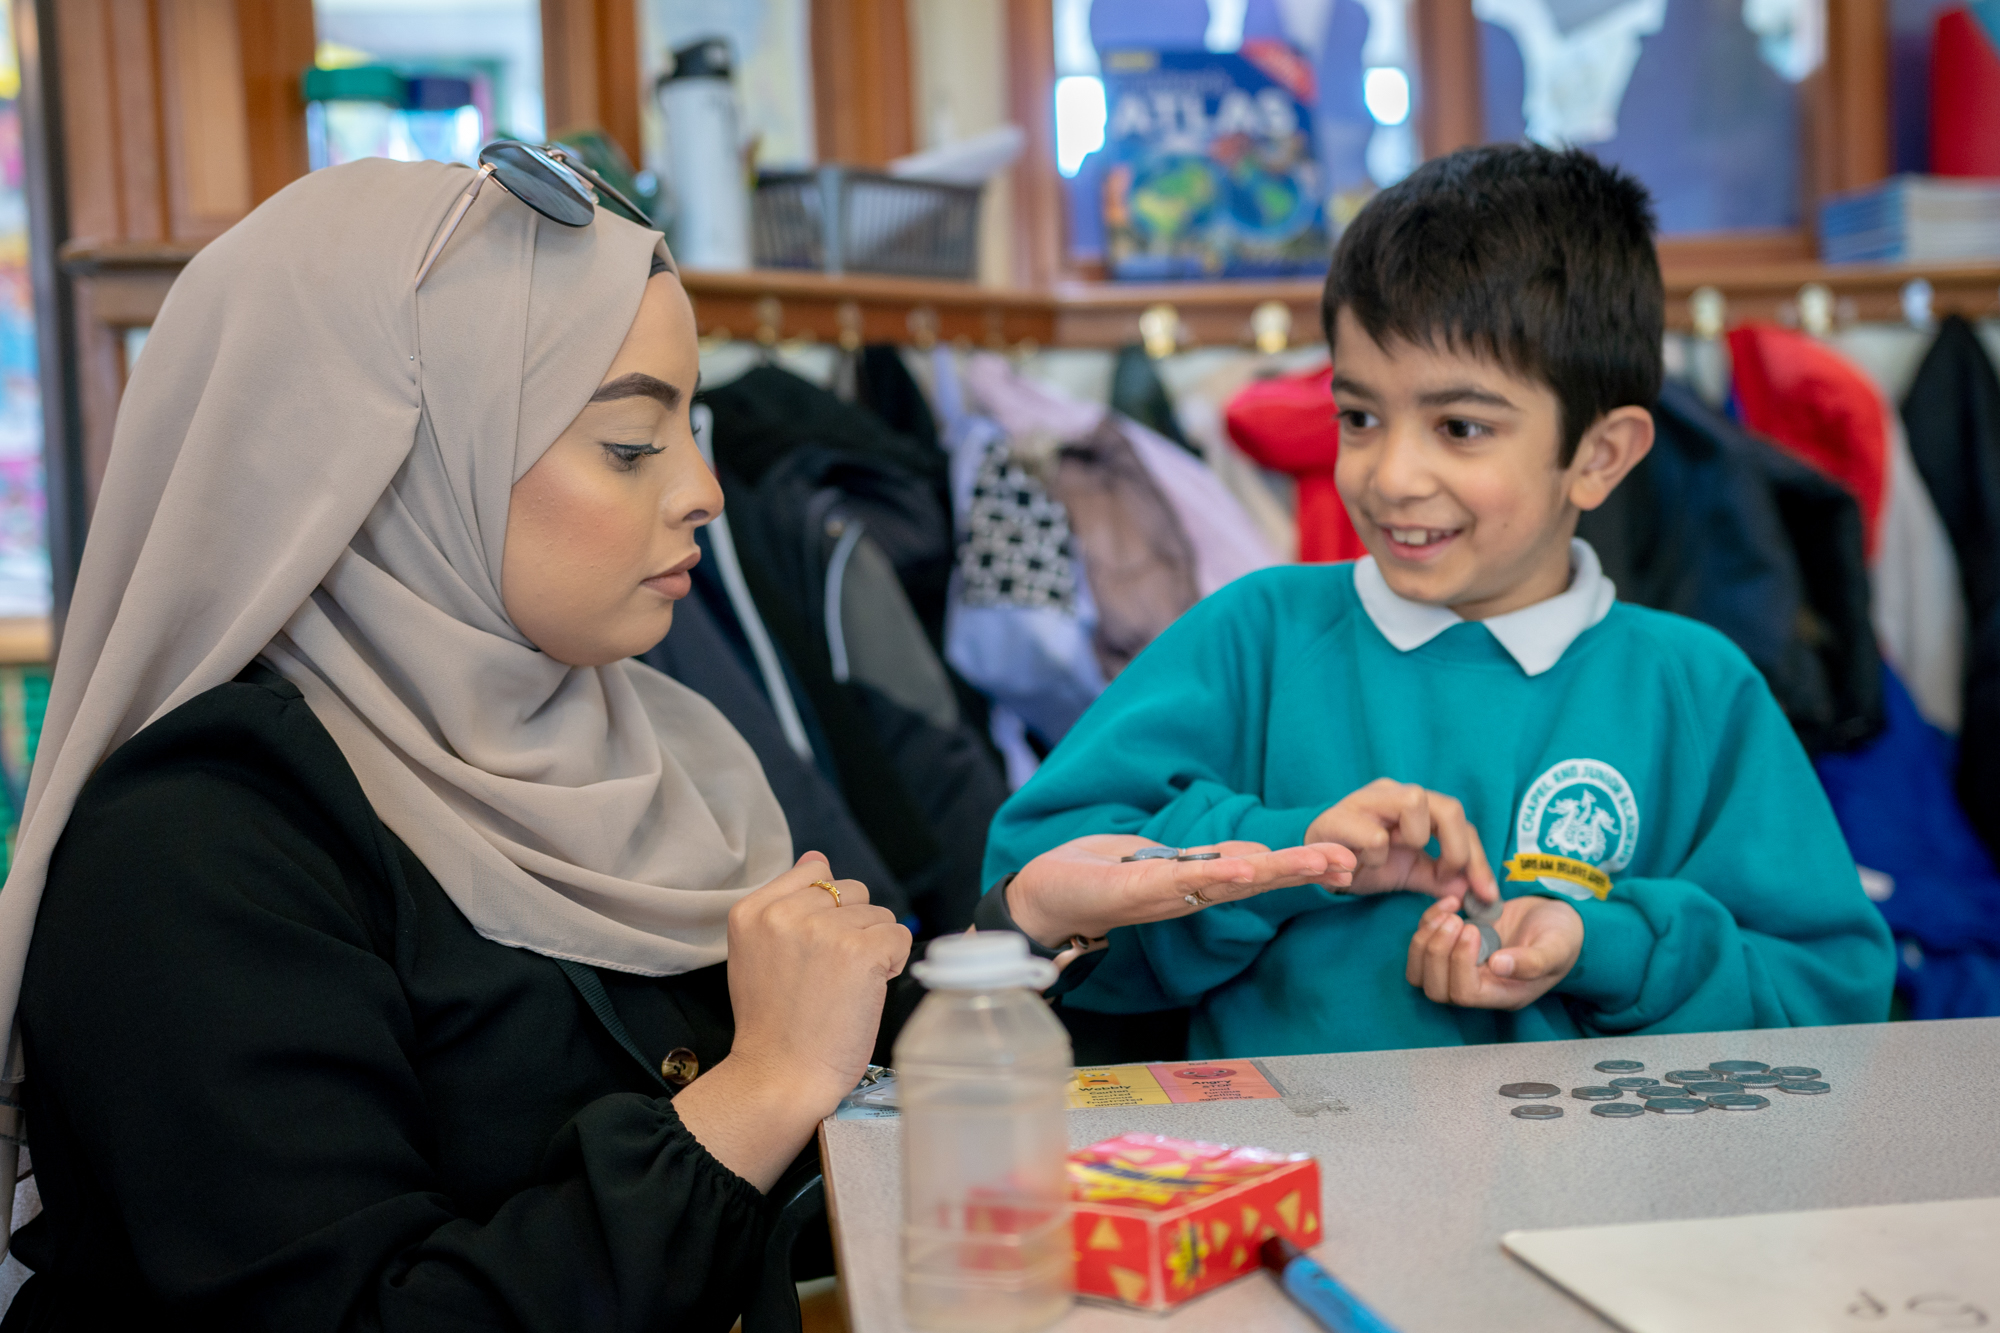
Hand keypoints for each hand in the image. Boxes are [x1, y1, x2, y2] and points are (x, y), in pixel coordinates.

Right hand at [673, 853, 910, 1189]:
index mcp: (752, 910)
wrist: (780, 1076)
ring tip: (847, 987)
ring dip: (875, 947)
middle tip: (834, 974)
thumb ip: (784, 903)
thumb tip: (818, 856)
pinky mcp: (859, 952)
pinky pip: (899, 937)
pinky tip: (867, 991)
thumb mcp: (757, 953)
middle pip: (851, 890)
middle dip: (855, 927)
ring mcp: (823, 930)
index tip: (817, 952)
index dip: (828, 912)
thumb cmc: (774, 1025)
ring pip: (879, 914)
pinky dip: (894, 964)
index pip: (814, 874)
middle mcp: (785, 912)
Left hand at [1005, 834, 1356, 948]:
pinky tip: (1249, 867)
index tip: (1346, 861)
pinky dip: (1218, 873)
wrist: (1041, 895)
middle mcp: (1189, 892)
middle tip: (1351, 863)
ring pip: (1230, 880)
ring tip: (1317, 862)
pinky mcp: (1136, 891)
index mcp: (1198, 880)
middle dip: (1304, 869)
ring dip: (1275, 870)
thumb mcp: (1159, 862)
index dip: (1301, 865)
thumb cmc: (1099, 876)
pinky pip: (1183, 880)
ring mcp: (1166, 893)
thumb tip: (1249, 854)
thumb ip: (1201, 860)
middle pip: (1257, 879)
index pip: (1258, 870)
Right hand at [1305, 779, 1497, 906]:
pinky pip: (1375, 835)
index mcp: (1416, 805)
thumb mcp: (1410, 871)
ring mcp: (1367, 800)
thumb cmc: (1364, 861)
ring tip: (1395, 855)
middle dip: (1456, 848)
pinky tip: (1363, 864)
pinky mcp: (1339, 817)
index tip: (1486, 894)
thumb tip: (1477, 894)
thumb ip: (1442, 879)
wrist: (1313, 864)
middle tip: (1445, 875)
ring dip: (1414, 839)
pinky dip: (1377, 856)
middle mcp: (1395, 793)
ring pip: (1413, 802)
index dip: (1478, 859)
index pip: (1461, 822)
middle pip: (1447, 806)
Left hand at [1404, 893, 1582, 1010]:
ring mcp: (1462, 969)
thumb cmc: (1561, 936)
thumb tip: (1499, 966)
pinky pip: (1422, 946)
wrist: (1555, 918)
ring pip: (1420, 973)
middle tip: (1456, 920)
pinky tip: (1450, 903)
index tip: (1472, 928)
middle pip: (1436, 989)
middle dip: (1437, 952)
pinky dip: (1427, 922)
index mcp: (1503, 994)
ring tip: (1448, 913)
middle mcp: (1479, 987)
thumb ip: (1533, 961)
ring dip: (1425, 941)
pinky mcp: (1452, 948)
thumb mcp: (1556, 947)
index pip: (1465, 993)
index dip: (1460, 962)